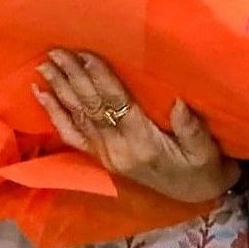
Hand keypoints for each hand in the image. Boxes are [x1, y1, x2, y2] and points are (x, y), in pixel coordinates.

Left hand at [35, 49, 234, 204]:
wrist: (196, 196)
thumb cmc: (203, 168)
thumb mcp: (207, 151)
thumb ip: (192, 129)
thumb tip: (178, 102)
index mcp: (142, 143)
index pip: (115, 103)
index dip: (99, 78)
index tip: (84, 53)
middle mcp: (117, 149)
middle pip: (90, 107)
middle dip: (72, 77)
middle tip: (55, 51)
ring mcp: (105, 155)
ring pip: (77, 117)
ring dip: (59, 90)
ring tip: (44, 65)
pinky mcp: (100, 159)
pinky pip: (71, 136)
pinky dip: (55, 114)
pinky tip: (41, 96)